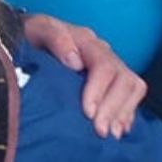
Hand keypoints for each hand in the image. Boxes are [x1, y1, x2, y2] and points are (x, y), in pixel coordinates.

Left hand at [23, 13, 146, 136]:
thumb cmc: (33, 34)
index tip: (88, 112)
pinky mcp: (111, 78)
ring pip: (132, 88)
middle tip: (100, 130)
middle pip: (124, 79)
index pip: (104, 66)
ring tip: (111, 133)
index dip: (99, 91)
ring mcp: (110, 64)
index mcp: (86, 39)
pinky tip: (117, 128)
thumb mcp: (37, 30)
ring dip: (123, 113)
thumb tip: (75, 61)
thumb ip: (54, 38)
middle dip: (114, 108)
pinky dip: (126, 113)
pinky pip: (131, 95)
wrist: (29, 35)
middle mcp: (103, 52)